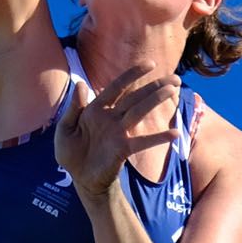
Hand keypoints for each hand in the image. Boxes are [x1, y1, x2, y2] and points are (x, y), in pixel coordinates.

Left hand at [53, 64, 181, 199]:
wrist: (79, 178)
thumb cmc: (70, 152)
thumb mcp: (65, 130)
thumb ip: (74, 108)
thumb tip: (81, 83)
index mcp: (96, 109)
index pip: (117, 87)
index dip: (132, 75)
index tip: (151, 64)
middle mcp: (111, 117)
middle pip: (135, 97)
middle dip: (154, 86)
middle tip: (175, 78)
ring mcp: (119, 132)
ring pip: (140, 111)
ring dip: (156, 100)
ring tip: (173, 91)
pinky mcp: (124, 149)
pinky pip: (143, 141)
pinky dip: (159, 137)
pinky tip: (175, 133)